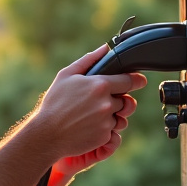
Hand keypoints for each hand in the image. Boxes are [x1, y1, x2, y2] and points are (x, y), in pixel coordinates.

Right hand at [32, 45, 146, 162]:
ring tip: (95, 115)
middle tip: (105, 101)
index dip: (137, 80)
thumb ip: (89, 60)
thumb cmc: (54, 103)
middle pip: (127, 101)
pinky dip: (105, 129)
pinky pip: (113, 132)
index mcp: (100, 85)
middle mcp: (107, 103)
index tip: (140, 80)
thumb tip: (105, 48)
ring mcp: (107, 121)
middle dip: (120, 101)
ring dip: (114, 116)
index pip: (130, 80)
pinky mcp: (104, 137)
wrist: (47, 134)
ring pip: (121, 117)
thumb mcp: (66, 75)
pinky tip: (89, 126)